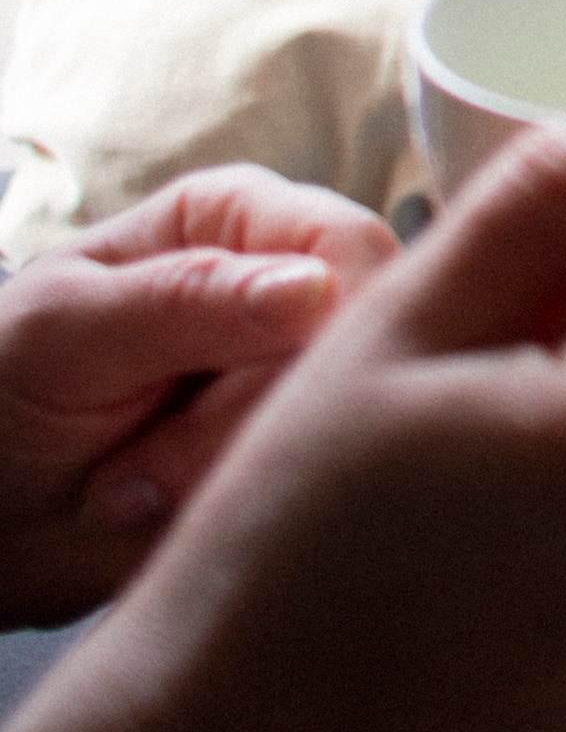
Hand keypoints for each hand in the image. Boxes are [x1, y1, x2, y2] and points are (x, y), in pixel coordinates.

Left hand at [0, 169, 394, 626]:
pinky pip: (328, 486)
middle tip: (143, 472)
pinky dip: (245, 511)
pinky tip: (166, 513)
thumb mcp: (67, 333)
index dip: (316, 330)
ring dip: (234, 476)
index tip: (219, 401)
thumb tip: (316, 288)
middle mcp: (289, 288)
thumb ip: (183, 299)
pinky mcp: (294, 454)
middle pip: (362, 347)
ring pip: (350, 423)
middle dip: (254, 423)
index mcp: (241, 218)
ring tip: (136, 490)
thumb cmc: (3, 394)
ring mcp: (297, 378)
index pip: (351, 250)